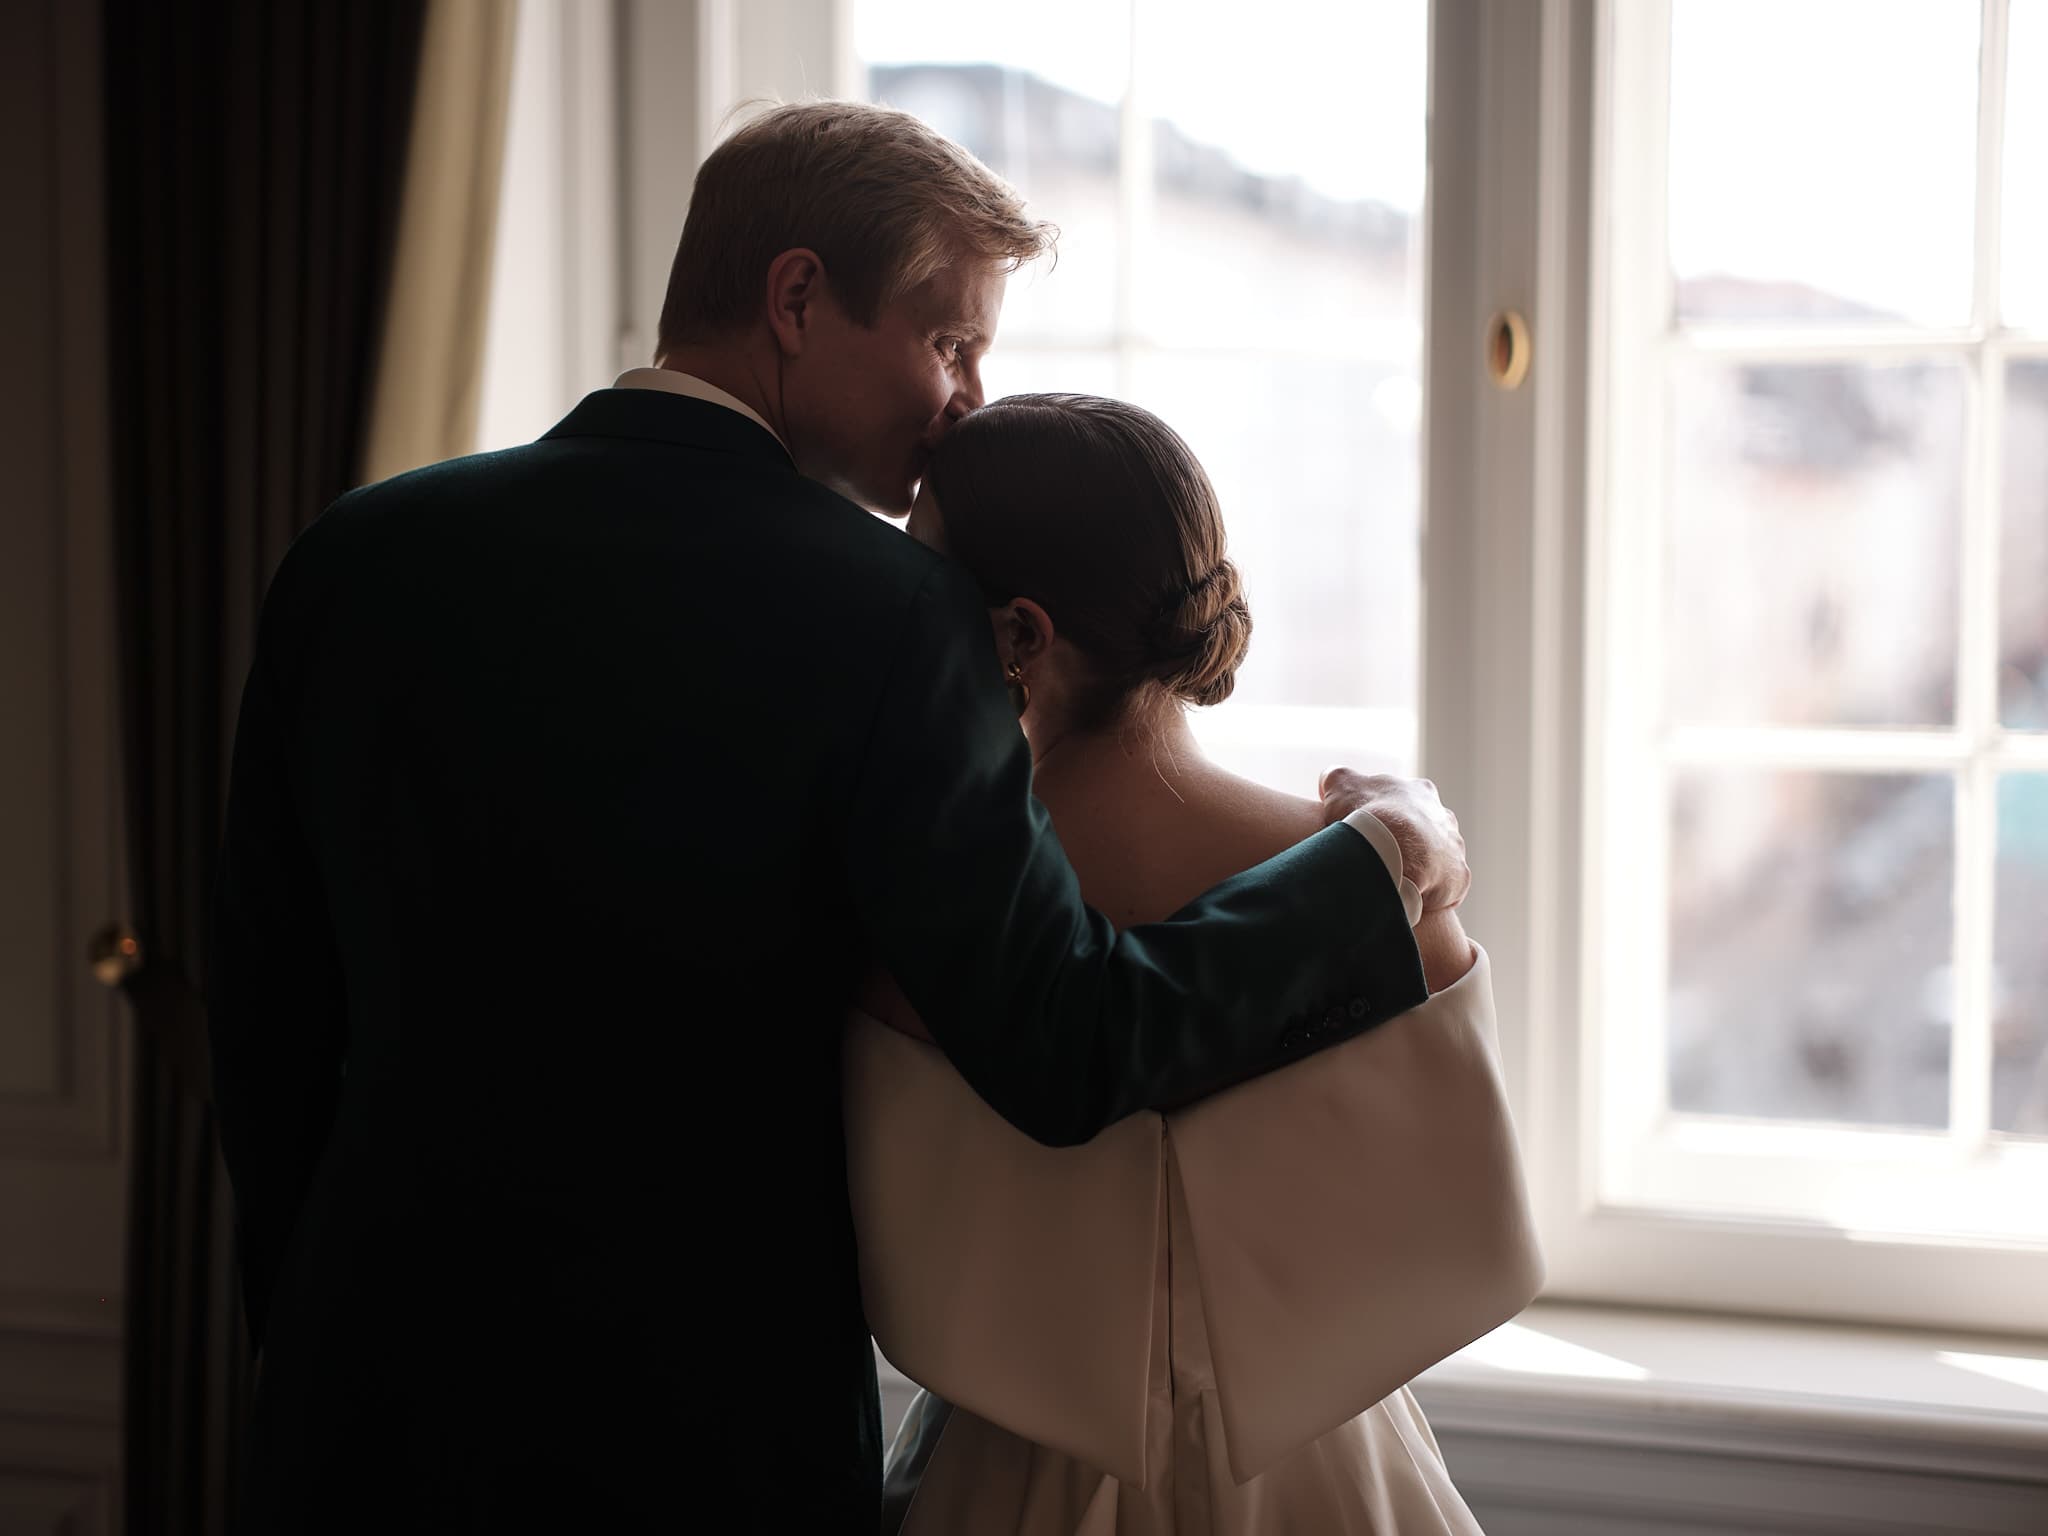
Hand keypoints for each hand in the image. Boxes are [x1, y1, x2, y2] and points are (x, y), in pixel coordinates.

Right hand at [1318, 768, 1471, 913]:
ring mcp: (1455, 847)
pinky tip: (1408, 899)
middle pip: (1424, 831)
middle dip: (1406, 844)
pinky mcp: (1459, 877)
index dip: (1383, 816)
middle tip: (1378, 859)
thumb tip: (1330, 780)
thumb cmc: (1368, 813)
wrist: (1395, 849)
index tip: (1365, 831)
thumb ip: (1336, 778)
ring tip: (1392, 882)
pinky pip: (1444, 888)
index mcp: (1420, 792)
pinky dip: (1428, 895)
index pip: (1402, 803)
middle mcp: (1444, 817)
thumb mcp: (1339, 784)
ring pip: (1436, 860)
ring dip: (1418, 869)